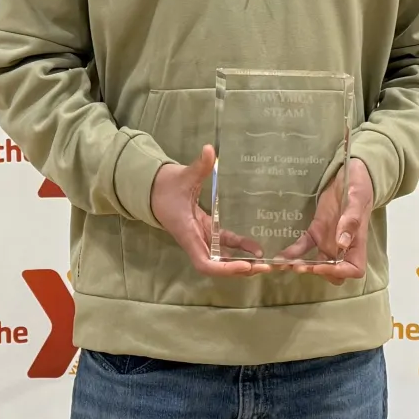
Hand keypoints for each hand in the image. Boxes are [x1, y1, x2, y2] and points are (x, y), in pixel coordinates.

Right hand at [151, 145, 265, 276]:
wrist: (153, 189)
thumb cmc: (166, 186)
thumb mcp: (182, 176)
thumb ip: (198, 166)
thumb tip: (210, 149)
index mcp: (188, 233)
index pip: (204, 263)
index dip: (224, 269)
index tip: (244, 266)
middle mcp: (195, 241)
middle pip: (217, 266)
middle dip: (239, 269)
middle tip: (265, 267)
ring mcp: (202, 238)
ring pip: (222, 258)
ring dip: (242, 262)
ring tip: (265, 262)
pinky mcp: (207, 232)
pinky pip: (225, 244)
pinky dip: (239, 247)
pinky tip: (256, 247)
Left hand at [279, 157, 373, 283]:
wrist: (350, 172)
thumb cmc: (359, 183)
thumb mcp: (357, 198)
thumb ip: (351, 220)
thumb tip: (341, 244)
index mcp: (357, 241)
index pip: (353, 270)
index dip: (338, 273)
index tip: (321, 266)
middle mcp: (343, 245)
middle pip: (334, 272)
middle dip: (317, 272)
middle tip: (299, 267)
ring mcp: (328, 240)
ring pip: (316, 262)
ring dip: (302, 266)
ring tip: (285, 265)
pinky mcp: (316, 231)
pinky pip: (304, 246)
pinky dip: (292, 252)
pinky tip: (280, 255)